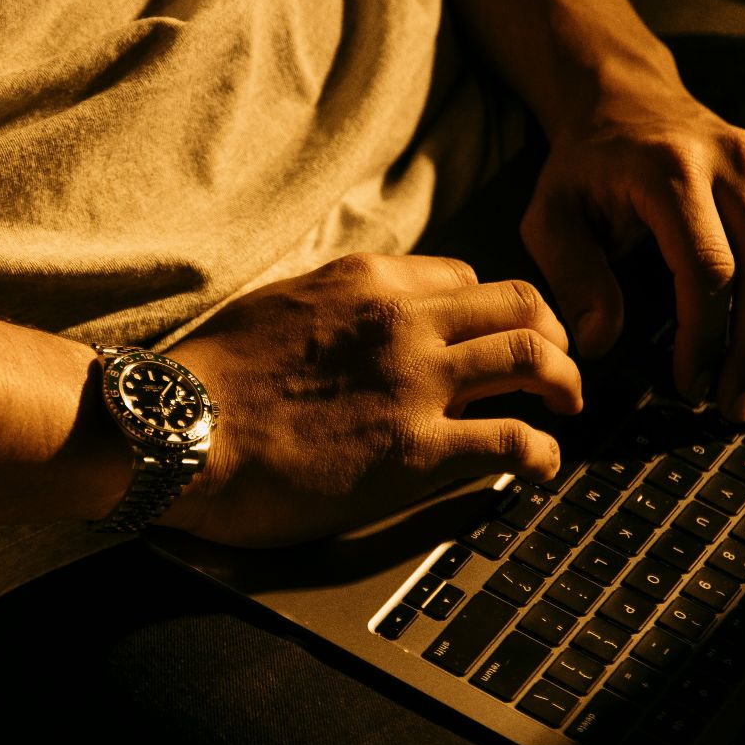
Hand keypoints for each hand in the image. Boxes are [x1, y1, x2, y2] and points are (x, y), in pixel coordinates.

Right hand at [161, 253, 582, 546]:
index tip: (494, 340)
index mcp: (369, 282)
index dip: (491, 313)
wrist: (178, 429)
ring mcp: (416, 383)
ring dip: (565, 385)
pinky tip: (538, 466)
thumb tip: (361, 326)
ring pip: (535, 358)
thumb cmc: (211, 378)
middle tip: (557, 369)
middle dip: (553, 335)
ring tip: (565, 410)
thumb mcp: (282, 305)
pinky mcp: (417, 449)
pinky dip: (542, 452)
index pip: (466, 279)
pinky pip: (514, 441)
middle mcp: (405, 320)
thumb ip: (338, 307)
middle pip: (522, 304)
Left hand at [521, 77, 744, 422]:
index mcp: (671, 170)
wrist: (628, 102)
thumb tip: (597, 344)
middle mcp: (736, 163)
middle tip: (736, 409)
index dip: (706, 337)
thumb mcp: (551, 216)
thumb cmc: (586, 169)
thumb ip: (572, 277)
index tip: (690, 386)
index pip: (709, 267)